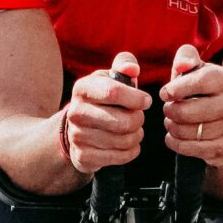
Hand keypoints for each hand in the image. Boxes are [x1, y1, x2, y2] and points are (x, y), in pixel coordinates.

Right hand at [63, 51, 151, 173]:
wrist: (78, 129)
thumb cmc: (102, 99)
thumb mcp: (111, 78)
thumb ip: (125, 66)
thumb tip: (133, 69)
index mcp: (82, 88)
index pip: (113, 92)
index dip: (136, 98)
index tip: (146, 101)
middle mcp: (76, 112)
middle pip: (123, 121)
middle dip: (139, 119)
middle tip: (138, 117)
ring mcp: (77, 136)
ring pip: (124, 140)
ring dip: (137, 136)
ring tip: (133, 130)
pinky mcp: (83, 156)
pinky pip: (120, 157)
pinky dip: (131, 151)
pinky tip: (128, 144)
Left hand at [160, 44, 222, 165]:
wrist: (217, 116)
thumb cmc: (199, 86)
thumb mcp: (194, 67)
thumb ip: (186, 56)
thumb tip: (182, 65)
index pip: (201, 82)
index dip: (177, 89)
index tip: (164, 94)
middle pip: (191, 111)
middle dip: (171, 111)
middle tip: (167, 109)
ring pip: (191, 131)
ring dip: (173, 127)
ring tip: (170, 122)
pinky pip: (194, 149)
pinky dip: (177, 144)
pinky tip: (172, 137)